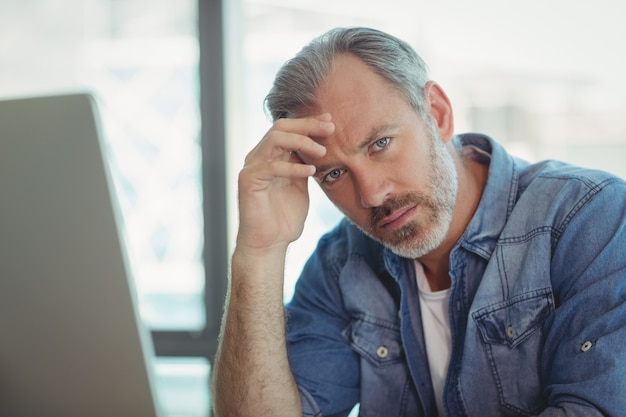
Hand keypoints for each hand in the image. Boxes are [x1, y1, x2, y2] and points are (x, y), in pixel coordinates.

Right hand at [236, 114, 333, 253]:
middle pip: (281, 127)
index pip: (289, 129)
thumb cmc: (284, 218)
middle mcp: (258, 157)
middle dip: (307, 125)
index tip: (331, 121)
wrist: (269, 244)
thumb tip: (321, 145)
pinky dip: (293, 167)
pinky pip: (272, 166)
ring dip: (301, 141)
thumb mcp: (300, 185)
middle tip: (330, 128)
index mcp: (270, 155)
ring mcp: (251, 167)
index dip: (310, 122)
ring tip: (322, 152)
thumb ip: (304, 165)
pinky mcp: (248, 181)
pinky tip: (311, 171)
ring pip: (275, 139)